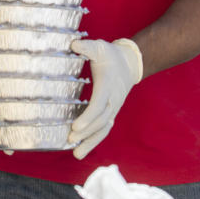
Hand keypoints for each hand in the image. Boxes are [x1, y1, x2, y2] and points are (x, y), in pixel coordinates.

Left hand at [68, 38, 142, 159]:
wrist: (129, 64)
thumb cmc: (110, 55)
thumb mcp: (99, 47)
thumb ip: (87, 46)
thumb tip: (73, 44)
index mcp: (108, 86)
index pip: (99, 105)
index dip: (88, 117)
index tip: (75, 126)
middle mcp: (112, 100)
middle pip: (100, 120)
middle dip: (86, 131)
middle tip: (70, 138)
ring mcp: (113, 109)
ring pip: (103, 129)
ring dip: (90, 142)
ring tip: (77, 154)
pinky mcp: (110, 113)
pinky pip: (104, 129)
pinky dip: (94, 140)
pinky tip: (82, 149)